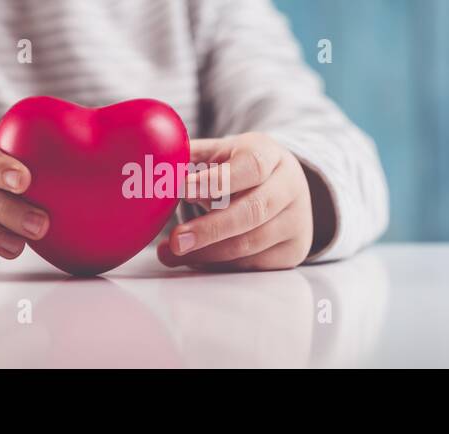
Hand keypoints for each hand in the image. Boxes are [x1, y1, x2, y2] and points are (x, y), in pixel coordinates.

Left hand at [158, 132, 313, 270]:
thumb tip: (151, 165)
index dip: (216, 182)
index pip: (249, 167)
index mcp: (270, 155)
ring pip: (251, 243)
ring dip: (208, 253)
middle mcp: (290, 187)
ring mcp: (296, 221)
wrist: (284, 186)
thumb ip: (190, 157)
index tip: (180, 191)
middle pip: (253, 211)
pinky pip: (252, 264)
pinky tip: (195, 259)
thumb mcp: (220, 153)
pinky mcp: (293, 250)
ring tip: (171, 253)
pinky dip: (219, 264)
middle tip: (176, 240)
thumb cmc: (240, 168)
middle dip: (211, 229)